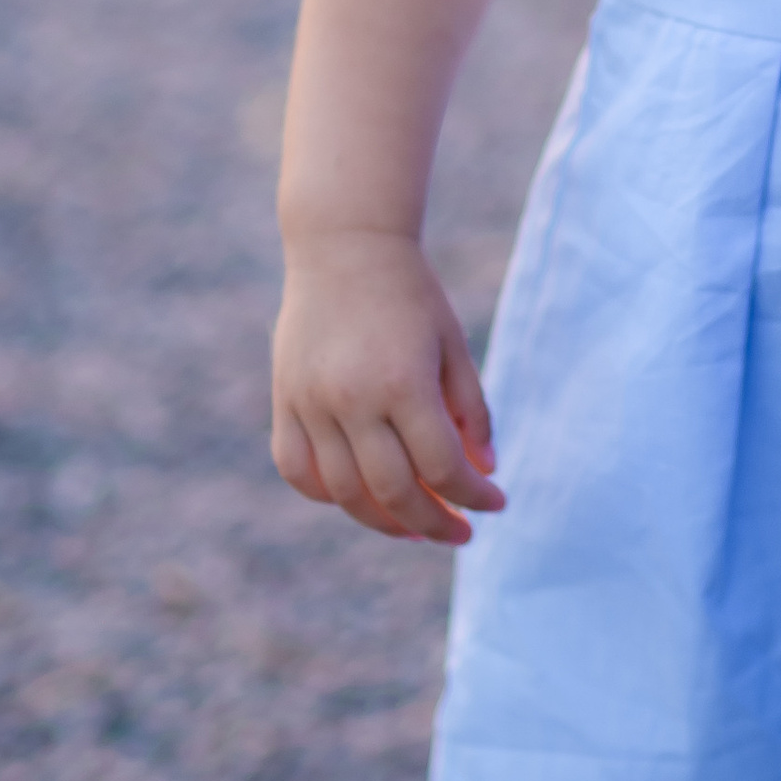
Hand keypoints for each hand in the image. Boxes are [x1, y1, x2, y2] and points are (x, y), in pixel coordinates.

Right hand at [271, 231, 503, 545]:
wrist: (345, 246)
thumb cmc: (411, 294)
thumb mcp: (453, 344)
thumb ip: (470, 409)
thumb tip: (484, 470)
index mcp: (404, 382)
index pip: (442, 467)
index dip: (474, 496)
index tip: (495, 503)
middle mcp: (352, 399)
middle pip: (395, 492)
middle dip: (434, 524)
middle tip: (459, 534)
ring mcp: (311, 402)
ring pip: (344, 493)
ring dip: (383, 522)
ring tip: (414, 529)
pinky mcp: (285, 400)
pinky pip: (298, 470)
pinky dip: (327, 495)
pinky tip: (358, 498)